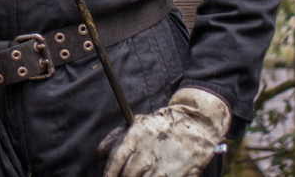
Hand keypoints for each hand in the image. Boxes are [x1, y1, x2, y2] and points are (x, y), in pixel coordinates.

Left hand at [103, 88, 230, 176]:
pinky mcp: (176, 175)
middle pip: (128, 175)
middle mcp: (147, 152)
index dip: (109, 174)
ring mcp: (162, 166)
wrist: (196, 123)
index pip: (116, 161)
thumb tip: (99, 156)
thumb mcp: (136, 125)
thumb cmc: (161, 126)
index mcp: (135, 137)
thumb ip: (114, 139)